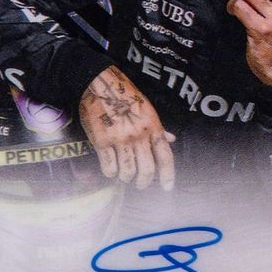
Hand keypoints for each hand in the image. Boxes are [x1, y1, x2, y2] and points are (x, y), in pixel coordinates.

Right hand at [79, 66, 174, 189]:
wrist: (100, 84)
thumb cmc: (125, 96)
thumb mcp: (147, 110)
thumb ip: (158, 128)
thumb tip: (170, 140)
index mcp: (153, 127)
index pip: (165, 157)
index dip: (168, 175)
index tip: (167, 187)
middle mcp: (138, 135)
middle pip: (147, 170)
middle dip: (144, 182)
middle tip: (140, 184)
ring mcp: (120, 139)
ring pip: (127, 172)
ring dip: (126, 178)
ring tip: (124, 176)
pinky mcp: (102, 141)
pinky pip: (109, 167)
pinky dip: (111, 173)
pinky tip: (111, 170)